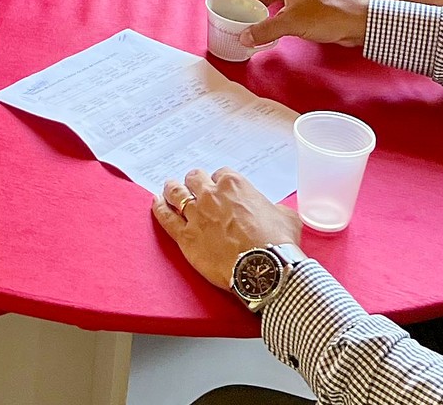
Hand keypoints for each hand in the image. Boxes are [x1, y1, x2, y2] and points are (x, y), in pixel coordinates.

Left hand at [153, 168, 301, 291]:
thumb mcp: (286, 216)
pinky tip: (156, 203)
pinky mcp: (185, 237)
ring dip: (173, 189)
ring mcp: (195, 215)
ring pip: (176, 193)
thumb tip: (272, 211)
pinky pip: (166, 217)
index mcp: (234, 185)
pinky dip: (159, 208)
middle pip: (195, 179)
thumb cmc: (278, 243)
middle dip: (195, 181)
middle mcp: (211, 195)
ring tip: (170, 188)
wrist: (264, 269)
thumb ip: (273, 208)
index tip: (221, 189)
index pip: (221, 174)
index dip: (220, 182)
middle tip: (194, 186)